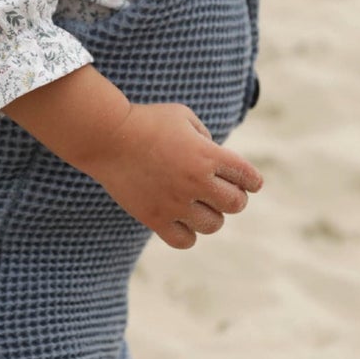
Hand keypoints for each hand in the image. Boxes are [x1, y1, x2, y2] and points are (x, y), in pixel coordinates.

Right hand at [81, 102, 263, 249]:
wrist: (107, 137)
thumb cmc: (147, 121)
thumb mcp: (185, 118)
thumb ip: (207, 140)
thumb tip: (219, 164)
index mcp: (207, 155)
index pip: (248, 177)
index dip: (252, 181)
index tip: (249, 183)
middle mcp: (195, 181)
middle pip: (235, 204)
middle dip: (233, 197)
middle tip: (220, 191)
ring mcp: (174, 203)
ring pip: (213, 225)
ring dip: (211, 215)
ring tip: (199, 205)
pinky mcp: (154, 218)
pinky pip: (185, 240)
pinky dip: (189, 233)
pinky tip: (181, 219)